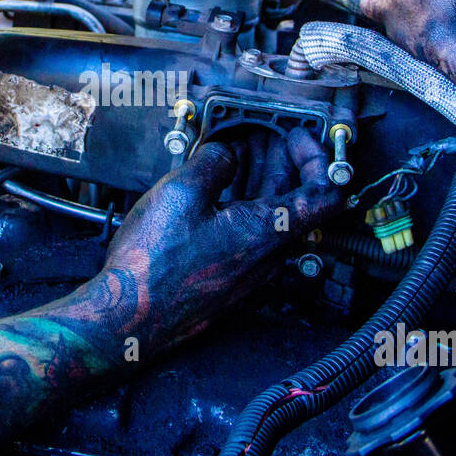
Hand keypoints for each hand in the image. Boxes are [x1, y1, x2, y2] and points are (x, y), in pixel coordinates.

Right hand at [101, 128, 341, 345]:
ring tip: (234, 159)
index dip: (318, 157)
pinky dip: (243, 209)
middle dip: (281, 162)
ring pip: (272, 220)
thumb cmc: (152, 266)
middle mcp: (269, 259)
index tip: (297, 138)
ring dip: (259, 183)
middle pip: (298, 202)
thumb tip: (226, 154)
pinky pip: (253, 240)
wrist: (128, 318)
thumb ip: (213, 162)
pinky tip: (217, 196)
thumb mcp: (180, 193)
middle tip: (261, 138)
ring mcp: (253, 276)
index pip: (327, 194)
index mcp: (267, 232)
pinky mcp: (234, 286)